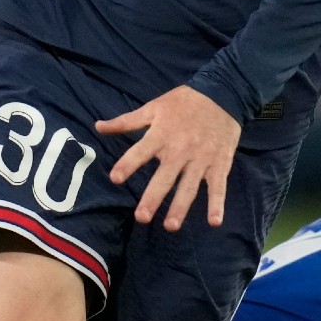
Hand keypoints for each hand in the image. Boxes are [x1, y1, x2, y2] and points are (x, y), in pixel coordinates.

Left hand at [97, 85, 240, 229]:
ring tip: (171, 226)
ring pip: (189, 186)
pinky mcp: (219, 164)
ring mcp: (201, 159)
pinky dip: (217, 204)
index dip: (128, 164)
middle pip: (165, 177)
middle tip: (142, 217)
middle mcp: (180, 150)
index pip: (141, 151)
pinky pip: (218, 186)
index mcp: (162, 134)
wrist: (222, 94)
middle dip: (153, 197)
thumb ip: (126, 121)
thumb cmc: (183, 102)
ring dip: (180, 207)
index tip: (115, 178)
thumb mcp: (153, 107)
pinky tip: (214, 222)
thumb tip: (98, 127)